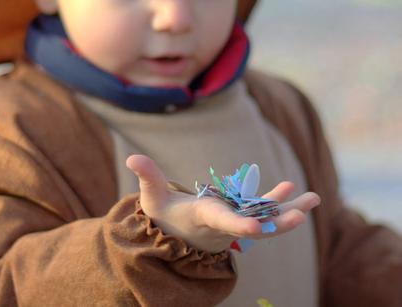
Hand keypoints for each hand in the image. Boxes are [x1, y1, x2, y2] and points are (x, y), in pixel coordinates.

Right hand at [126, 155, 320, 252]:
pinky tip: (289, 189)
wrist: (174, 237)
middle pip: (255, 227)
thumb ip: (147, 177)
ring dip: (290, 211)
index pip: (222, 221)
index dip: (238, 223)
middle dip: (278, 222)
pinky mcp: (238, 216)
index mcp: (203, 218)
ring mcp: (235, 222)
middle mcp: (225, 224)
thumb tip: (132, 158)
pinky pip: (260, 211)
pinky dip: (275, 202)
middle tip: (302, 216)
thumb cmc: (161, 217)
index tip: (257, 226)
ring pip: (266, 219)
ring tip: (315, 199)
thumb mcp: (151, 199)